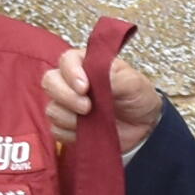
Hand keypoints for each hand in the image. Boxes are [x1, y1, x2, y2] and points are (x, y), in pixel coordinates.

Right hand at [41, 47, 164, 157]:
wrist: (145, 127)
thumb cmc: (138, 97)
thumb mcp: (133, 82)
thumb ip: (112, 75)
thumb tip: (93, 74)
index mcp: (86, 65)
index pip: (66, 60)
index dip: (70, 73)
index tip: (84, 88)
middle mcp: (71, 83)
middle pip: (50, 82)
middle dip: (65, 96)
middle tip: (87, 107)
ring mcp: (67, 105)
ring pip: (52, 109)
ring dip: (70, 117)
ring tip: (93, 120)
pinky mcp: (67, 127)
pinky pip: (56, 130)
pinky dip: (71, 133)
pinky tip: (89, 132)